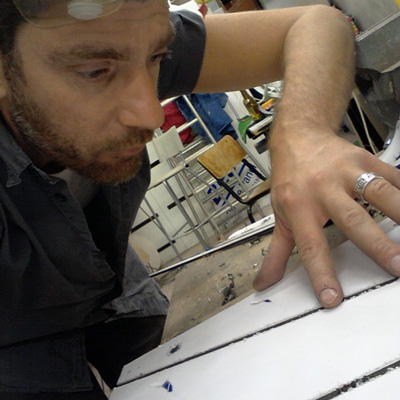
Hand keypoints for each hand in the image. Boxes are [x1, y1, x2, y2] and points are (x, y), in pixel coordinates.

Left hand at [253, 131, 399, 307]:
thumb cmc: (289, 179)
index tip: (332, 298)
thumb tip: (263, 282)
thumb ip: (275, 253)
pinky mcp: (366, 159)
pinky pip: (393, 175)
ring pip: (378, 191)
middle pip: (352, 219)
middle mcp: (322, 189)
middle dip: (376, 245)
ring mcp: (346, 172)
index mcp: (299, 207)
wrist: (298, 138)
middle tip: (397, 267)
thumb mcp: (278, 215)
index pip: (310, 246)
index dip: (321, 273)